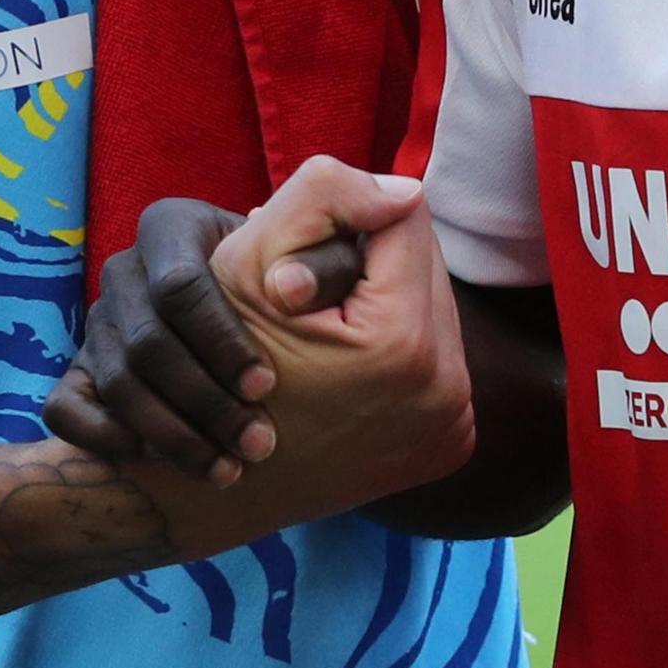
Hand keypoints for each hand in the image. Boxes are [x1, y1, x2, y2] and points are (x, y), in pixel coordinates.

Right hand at [46, 198, 366, 481]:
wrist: (254, 324)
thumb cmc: (293, 291)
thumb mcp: (316, 263)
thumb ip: (330, 259)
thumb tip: (302, 281)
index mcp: (172, 227)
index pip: (180, 285)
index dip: (222, 341)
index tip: (267, 387)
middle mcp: (127, 270)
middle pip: (147, 342)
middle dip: (204, 401)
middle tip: (257, 444)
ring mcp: (98, 323)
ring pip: (117, 383)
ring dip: (172, 435)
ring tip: (227, 471)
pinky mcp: (78, 370)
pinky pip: (66, 408)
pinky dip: (106, 438)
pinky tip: (157, 464)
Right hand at [133, 159, 475, 558]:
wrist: (215, 475)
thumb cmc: (216, 360)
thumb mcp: (249, 261)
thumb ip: (325, 195)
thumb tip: (405, 192)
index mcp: (403, 342)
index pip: (407, 218)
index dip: (349, 218)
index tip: (305, 254)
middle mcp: (447, 393)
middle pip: (428, 266)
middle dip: (376, 261)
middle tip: (314, 287)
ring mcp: (453, 426)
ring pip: (435, 310)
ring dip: (391, 300)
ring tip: (330, 320)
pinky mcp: (450, 445)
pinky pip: (439, 361)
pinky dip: (402, 348)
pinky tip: (351, 359)